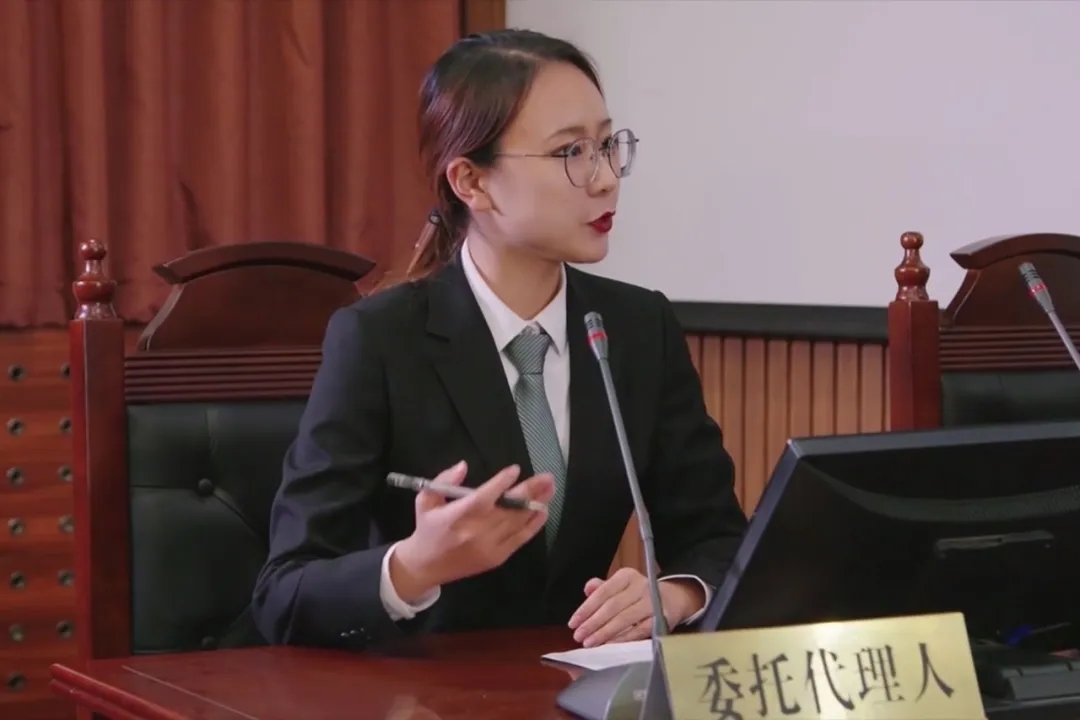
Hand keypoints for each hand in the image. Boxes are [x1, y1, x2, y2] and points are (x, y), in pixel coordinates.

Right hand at [391, 461, 553, 601]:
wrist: (426, 566)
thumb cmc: (427, 529)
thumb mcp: (426, 499)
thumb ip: (444, 480)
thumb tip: (463, 465)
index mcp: (458, 516)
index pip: (484, 497)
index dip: (501, 483)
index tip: (515, 470)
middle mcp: (477, 531)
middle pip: (509, 508)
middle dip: (530, 491)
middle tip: (547, 477)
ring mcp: (489, 546)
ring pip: (518, 522)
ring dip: (536, 504)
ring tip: (550, 489)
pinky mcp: (497, 557)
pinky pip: (520, 539)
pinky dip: (533, 526)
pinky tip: (543, 511)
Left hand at [567, 568, 704, 646]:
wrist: (671, 599)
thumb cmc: (637, 595)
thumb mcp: (620, 586)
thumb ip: (602, 588)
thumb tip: (587, 588)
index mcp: (627, 576)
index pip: (603, 592)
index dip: (586, 608)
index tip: (573, 622)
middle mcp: (640, 586)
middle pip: (612, 606)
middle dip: (593, 623)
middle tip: (579, 636)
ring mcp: (652, 602)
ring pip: (624, 619)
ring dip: (604, 633)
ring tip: (590, 643)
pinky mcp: (660, 619)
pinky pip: (638, 631)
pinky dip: (622, 639)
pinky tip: (609, 645)